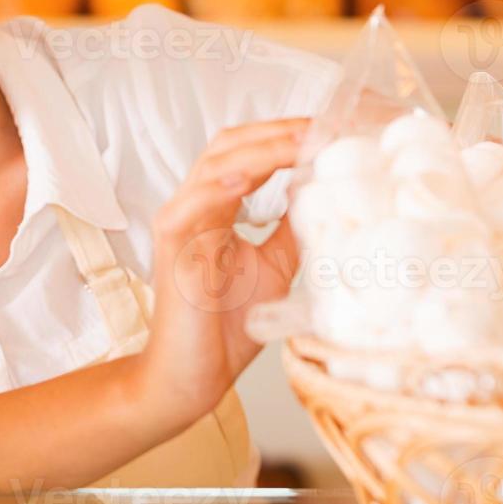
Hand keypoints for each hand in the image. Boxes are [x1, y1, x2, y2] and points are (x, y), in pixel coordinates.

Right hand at [142, 117, 308, 429]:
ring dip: (260, 150)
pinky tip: (246, 178)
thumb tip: (321, 190)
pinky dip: (218, 186)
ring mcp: (180, 222)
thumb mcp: (277, 264)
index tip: (332, 128)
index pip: (249, 152)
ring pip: (215, 165)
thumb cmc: (227, 326)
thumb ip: (292, 226)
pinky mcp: (171, 246)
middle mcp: (196, 205)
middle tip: (322, 126)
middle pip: (231, 145)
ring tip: (299, 142)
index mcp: (218, 206)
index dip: (286, 135)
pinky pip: (190, 205)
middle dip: (278, 131)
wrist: (192, 377)